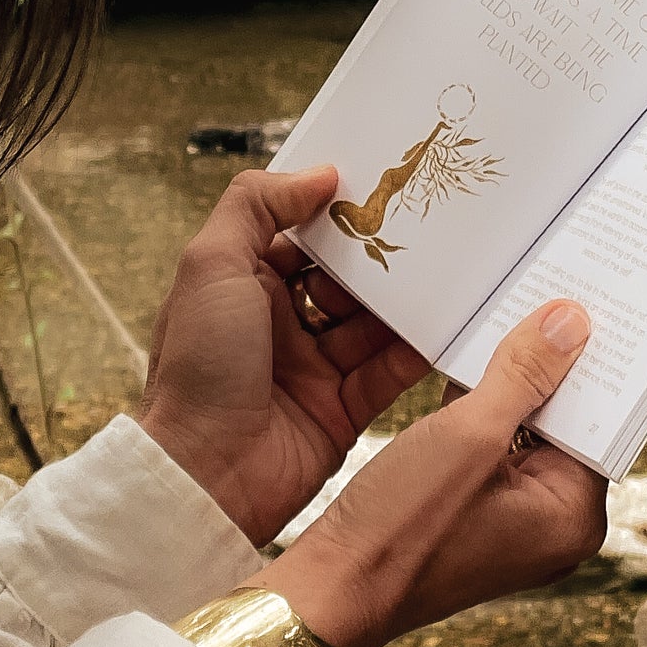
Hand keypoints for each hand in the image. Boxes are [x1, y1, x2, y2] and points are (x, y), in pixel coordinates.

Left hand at [136, 166, 429, 544]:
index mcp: (243, 286)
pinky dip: (416, 349)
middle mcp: (279, 324)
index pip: (300, 236)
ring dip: (404, 298)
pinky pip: (389, 371)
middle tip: (429, 225)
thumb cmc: (198, 367)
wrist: (205, 472)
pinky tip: (446, 323)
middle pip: (345, 277)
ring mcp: (313, 368)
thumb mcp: (210, 265)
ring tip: (448, 267)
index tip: (383, 183)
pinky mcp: (342, 410)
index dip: (338, 212)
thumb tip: (318, 173)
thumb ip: (257, 206)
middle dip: (381, 255)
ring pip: (372, 321)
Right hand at [269, 300, 608, 646]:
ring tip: (498, 323)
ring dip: (507, 388)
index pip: (599, 423)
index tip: (581, 305)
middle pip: (564, 427)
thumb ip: (524, 376)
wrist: (332, 590)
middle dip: (545, 369)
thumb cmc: (402, 526)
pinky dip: (479, 416)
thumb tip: (572, 322)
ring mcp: (516, 525)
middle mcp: (556, 526)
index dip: (587, 363)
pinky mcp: (478, 518)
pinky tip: (461, 371)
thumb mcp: (468, 436)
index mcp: (575, 517)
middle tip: (541, 299)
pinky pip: (493, 453)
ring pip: (524, 435)